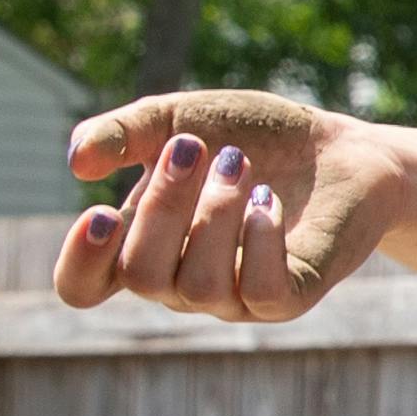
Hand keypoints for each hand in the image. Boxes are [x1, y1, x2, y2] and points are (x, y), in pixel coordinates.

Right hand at [53, 91, 396, 320]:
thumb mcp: (179, 118)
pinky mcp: (289, 297)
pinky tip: (267, 198)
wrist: (339, 146)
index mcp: (142, 245)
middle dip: (162, 204)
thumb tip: (76, 162)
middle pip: (139, 275)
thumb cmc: (251, 137)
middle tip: (195, 146)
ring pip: (197, 286)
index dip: (79, 260)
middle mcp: (180, 282)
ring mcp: (235, 297)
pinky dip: (260, 240)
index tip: (98, 210)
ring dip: (214, 215)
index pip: (82, 286)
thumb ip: (124, 133)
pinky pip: (260, 290)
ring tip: (239, 164)